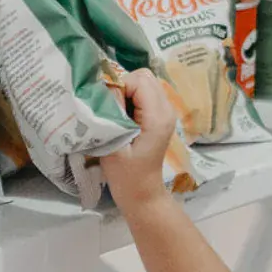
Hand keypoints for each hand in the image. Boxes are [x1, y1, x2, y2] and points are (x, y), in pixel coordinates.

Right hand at [99, 69, 178, 214]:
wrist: (142, 195)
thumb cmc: (126, 176)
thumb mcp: (112, 145)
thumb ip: (110, 113)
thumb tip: (104, 87)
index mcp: (158, 116)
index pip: (138, 80)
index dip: (118, 87)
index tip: (106, 107)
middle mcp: (166, 109)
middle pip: (143, 76)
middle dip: (122, 86)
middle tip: (110, 109)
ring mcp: (165, 111)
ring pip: (143, 83)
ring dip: (125, 92)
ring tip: (115, 114)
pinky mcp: (159, 116)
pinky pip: (143, 93)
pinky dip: (129, 98)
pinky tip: (122, 117)